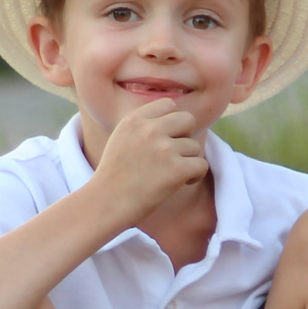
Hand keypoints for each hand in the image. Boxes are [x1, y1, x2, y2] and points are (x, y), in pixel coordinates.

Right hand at [88, 99, 205, 226]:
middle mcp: (150, 130)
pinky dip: (195, 176)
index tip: (166, 139)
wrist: (106, 204)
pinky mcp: (176, 169)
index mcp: (135, 120)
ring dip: (188, 161)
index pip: (169, 105)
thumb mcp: (122, 138)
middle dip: (185, 137)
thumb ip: (145, 126)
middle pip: (188, 120)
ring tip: (170, 174)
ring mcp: (164, 149)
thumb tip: (177, 120)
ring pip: (195, 146)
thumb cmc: (115, 176)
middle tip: (173, 155)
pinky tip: (180, 183)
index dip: (172, 123)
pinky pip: (201, 165)